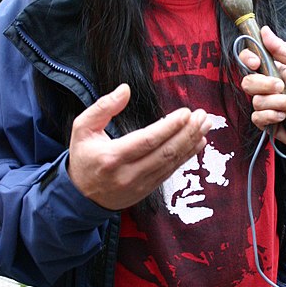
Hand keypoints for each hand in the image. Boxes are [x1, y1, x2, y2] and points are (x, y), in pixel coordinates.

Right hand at [67, 83, 211, 209]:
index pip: (147, 140)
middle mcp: (128, 174)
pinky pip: (170, 172)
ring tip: (205, 125)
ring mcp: (139, 185)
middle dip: (187, 133)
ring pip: (171, 163)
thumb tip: (125, 89)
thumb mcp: (82, 128)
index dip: (169, 127)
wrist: (80, 197)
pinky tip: (198, 143)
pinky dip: (186, 157)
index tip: (186, 113)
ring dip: (191, 143)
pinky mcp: (147, 190)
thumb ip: (103, 107)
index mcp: (111, 157)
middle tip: (203, 116)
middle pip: (165, 152)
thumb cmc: (83, 157)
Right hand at [240, 27, 285, 150]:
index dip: (247, 60)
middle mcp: (266, 87)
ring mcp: (266, 105)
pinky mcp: (268, 122)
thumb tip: (264, 30)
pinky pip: (258, 117)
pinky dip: (273, 115)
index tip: (256, 63)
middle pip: (247, 82)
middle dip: (265, 84)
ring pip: (256, 100)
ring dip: (278, 102)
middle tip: (282, 86)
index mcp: (272, 70)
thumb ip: (280, 48)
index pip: (247, 61)